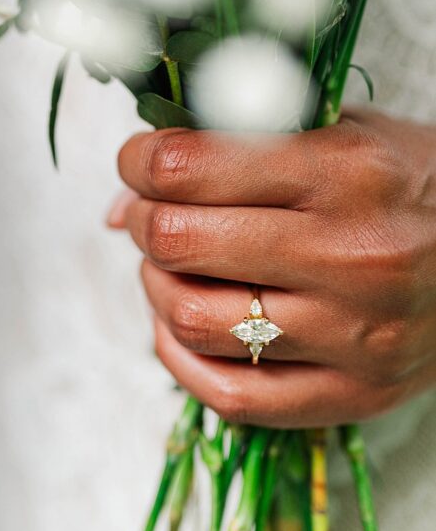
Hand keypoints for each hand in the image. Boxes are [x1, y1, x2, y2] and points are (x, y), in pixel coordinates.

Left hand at [109, 109, 435, 427]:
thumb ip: (236, 149)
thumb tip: (124, 196)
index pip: (190, 168)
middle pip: (180, 243)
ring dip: (155, 288)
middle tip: (151, 212)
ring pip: (193, 320)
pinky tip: (182, 328)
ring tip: (170, 267)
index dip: (140, 160)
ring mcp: (354, 336)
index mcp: (346, 173)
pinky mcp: (355, 394)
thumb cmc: (409, 184)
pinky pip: (230, 397)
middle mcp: (351, 257)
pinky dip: (181, 360)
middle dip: (144, 221)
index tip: (139, 160)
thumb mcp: (340, 133)